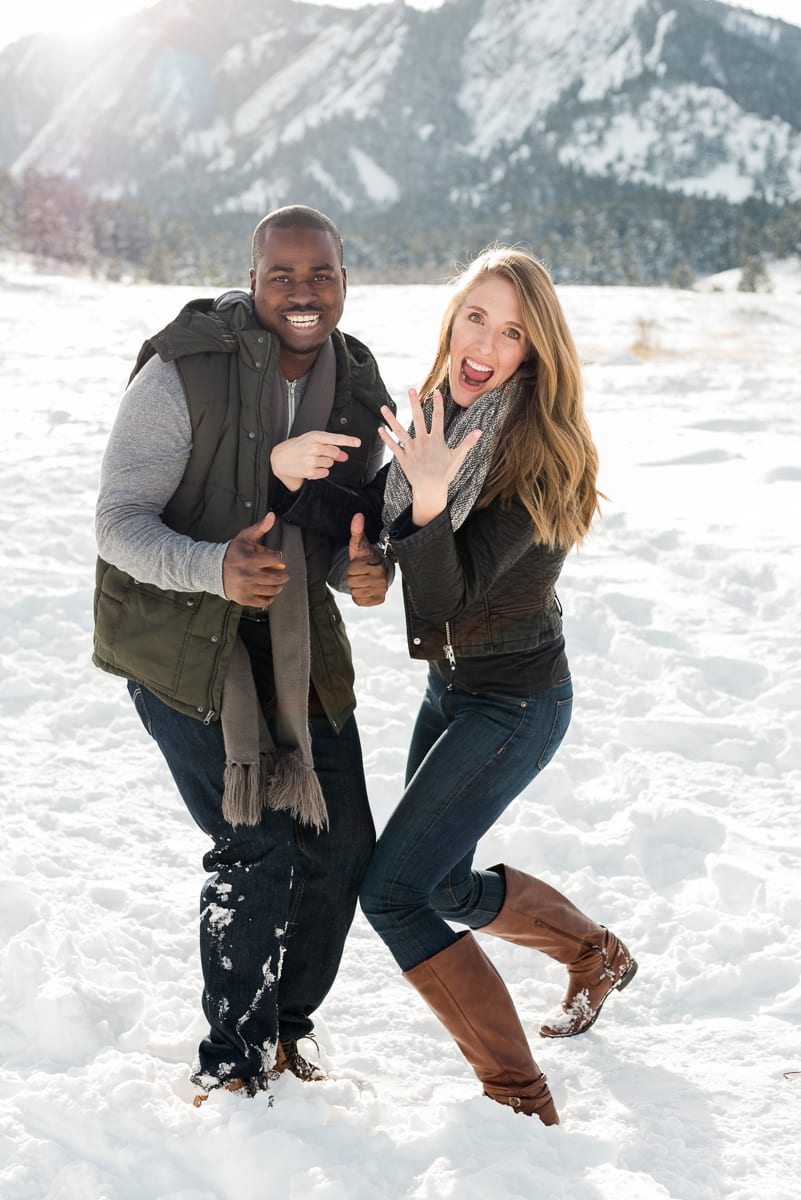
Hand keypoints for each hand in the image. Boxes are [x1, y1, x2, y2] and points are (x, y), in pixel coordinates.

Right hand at [222, 512, 287, 606]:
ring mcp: (246, 589)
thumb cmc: (233, 552)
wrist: (213, 570)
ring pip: (273, 590)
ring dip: (277, 585)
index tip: (275, 557)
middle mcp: (248, 575)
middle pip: (278, 577)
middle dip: (283, 574)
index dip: (278, 557)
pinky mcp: (244, 599)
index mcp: (249, 559)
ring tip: (274, 580)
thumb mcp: (245, 538)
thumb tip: (273, 515)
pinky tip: (265, 589)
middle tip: (282, 572)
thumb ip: (260, 527)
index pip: (275, 559)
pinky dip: (269, 597)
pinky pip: (265, 601)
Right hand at [271, 430, 361, 491]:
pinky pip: (325, 473)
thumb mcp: (312, 442)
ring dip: (324, 463)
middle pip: (335, 453)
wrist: (280, 458)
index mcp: (315, 436)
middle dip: (330, 454)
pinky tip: (311, 467)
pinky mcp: (310, 471)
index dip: (348, 441)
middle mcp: (314, 447)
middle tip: (318, 453)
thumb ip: (329, 447)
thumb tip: (344, 456)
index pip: (335, 438)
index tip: (357, 442)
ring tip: (311, 460)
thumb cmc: (297, 447)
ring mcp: (312, 460)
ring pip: (330, 463)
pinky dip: (320, 472)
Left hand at [347, 513, 387, 606]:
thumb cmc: (365, 556)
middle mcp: (382, 580)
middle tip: (360, 572)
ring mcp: (381, 591)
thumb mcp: (358, 544)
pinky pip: (359, 601)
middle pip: (353, 583)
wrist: (377, 569)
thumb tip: (358, 516)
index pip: (353, 571)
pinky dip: (359, 596)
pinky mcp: (378, 600)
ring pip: (355, 593)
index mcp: (378, 565)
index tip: (360, 564)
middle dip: (353, 577)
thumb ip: (357, 530)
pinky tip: (365, 588)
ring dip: (356, 587)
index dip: (352, 567)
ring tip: (363, 579)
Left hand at [378, 390, 481, 525]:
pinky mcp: (403, 458)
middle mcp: (422, 442)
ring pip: (400, 431)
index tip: (436, 392)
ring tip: (383, 407)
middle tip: (410, 390)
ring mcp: (411, 450)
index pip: (437, 417)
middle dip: (414, 403)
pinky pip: (393, 447)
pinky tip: (380, 429)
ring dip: (391, 419)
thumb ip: (468, 442)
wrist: (431, 489)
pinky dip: (386, 438)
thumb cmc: (445, 473)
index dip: (437, 404)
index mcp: (436, 440)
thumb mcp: (458, 457)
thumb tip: (479, 431)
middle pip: (418, 419)